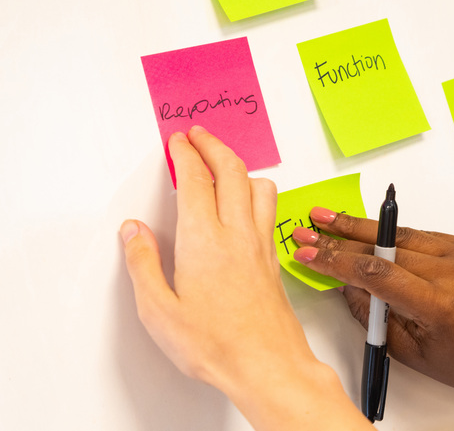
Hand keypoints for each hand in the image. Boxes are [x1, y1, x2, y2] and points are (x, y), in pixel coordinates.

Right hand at [119, 128, 373, 430]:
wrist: (267, 365)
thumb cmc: (217, 344)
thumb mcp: (159, 312)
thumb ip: (143, 265)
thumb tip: (134, 233)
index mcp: (204, 241)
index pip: (195, 179)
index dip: (185, 153)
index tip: (178, 141)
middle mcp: (237, 234)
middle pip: (232, 170)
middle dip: (213, 145)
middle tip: (199, 136)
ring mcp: (260, 244)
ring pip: (259, 186)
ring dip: (240, 166)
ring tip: (224, 164)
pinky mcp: (272, 258)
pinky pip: (269, 209)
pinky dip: (256, 191)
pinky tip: (248, 202)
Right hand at [292, 207, 453, 402]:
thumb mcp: (414, 353)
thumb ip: (375, 317)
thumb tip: (345, 286)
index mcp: (440, 304)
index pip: (375, 273)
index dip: (336, 261)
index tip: (308, 254)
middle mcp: (453, 271)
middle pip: (383, 247)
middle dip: (340, 237)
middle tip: (309, 227)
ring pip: (401, 235)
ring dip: (362, 228)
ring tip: (329, 219)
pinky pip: (421, 237)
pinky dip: (392, 237)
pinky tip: (366, 233)